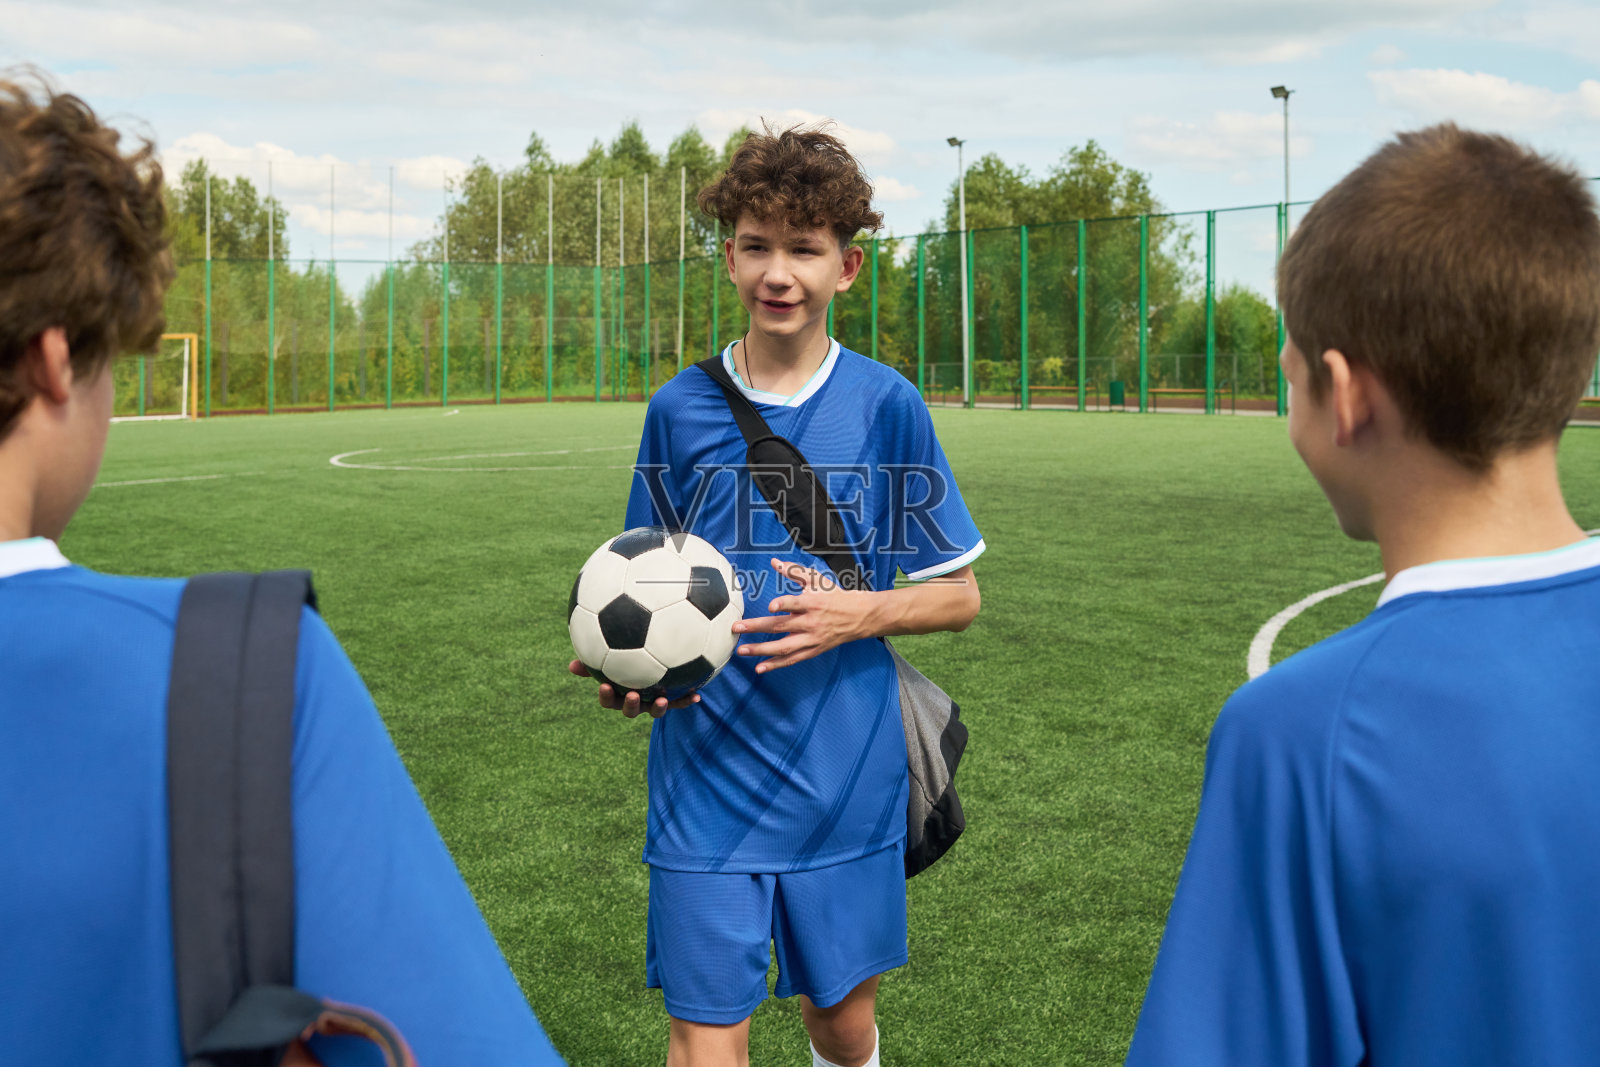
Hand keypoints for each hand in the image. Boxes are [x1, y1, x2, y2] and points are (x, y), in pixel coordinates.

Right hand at [568, 660, 699, 718]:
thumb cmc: (627, 654)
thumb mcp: (610, 654)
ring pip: (654, 710)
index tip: (604, 685)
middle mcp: (636, 699)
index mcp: (619, 692)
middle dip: (630, 705)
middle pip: (630, 709)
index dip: (606, 696)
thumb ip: (594, 659)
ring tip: (662, 698)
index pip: (609, 699)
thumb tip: (571, 665)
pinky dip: (686, 699)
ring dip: (658, 707)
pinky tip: (697, 695)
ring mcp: (653, 701)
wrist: (656, 658)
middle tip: (632, 694)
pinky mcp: (671, 698)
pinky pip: (678, 701)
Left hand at [732, 559, 877, 672]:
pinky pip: (792, 659)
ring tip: (742, 650)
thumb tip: (774, 562)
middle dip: (757, 627)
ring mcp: (811, 638)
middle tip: (737, 628)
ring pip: (783, 647)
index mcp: (812, 602)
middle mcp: (811, 622)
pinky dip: (776, 665)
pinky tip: (759, 667)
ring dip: (761, 649)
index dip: (784, 604)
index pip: (796, 603)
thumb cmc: (835, 595)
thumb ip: (794, 571)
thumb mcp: (817, 580)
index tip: (771, 606)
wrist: (859, 616)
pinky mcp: (813, 650)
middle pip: (781, 626)